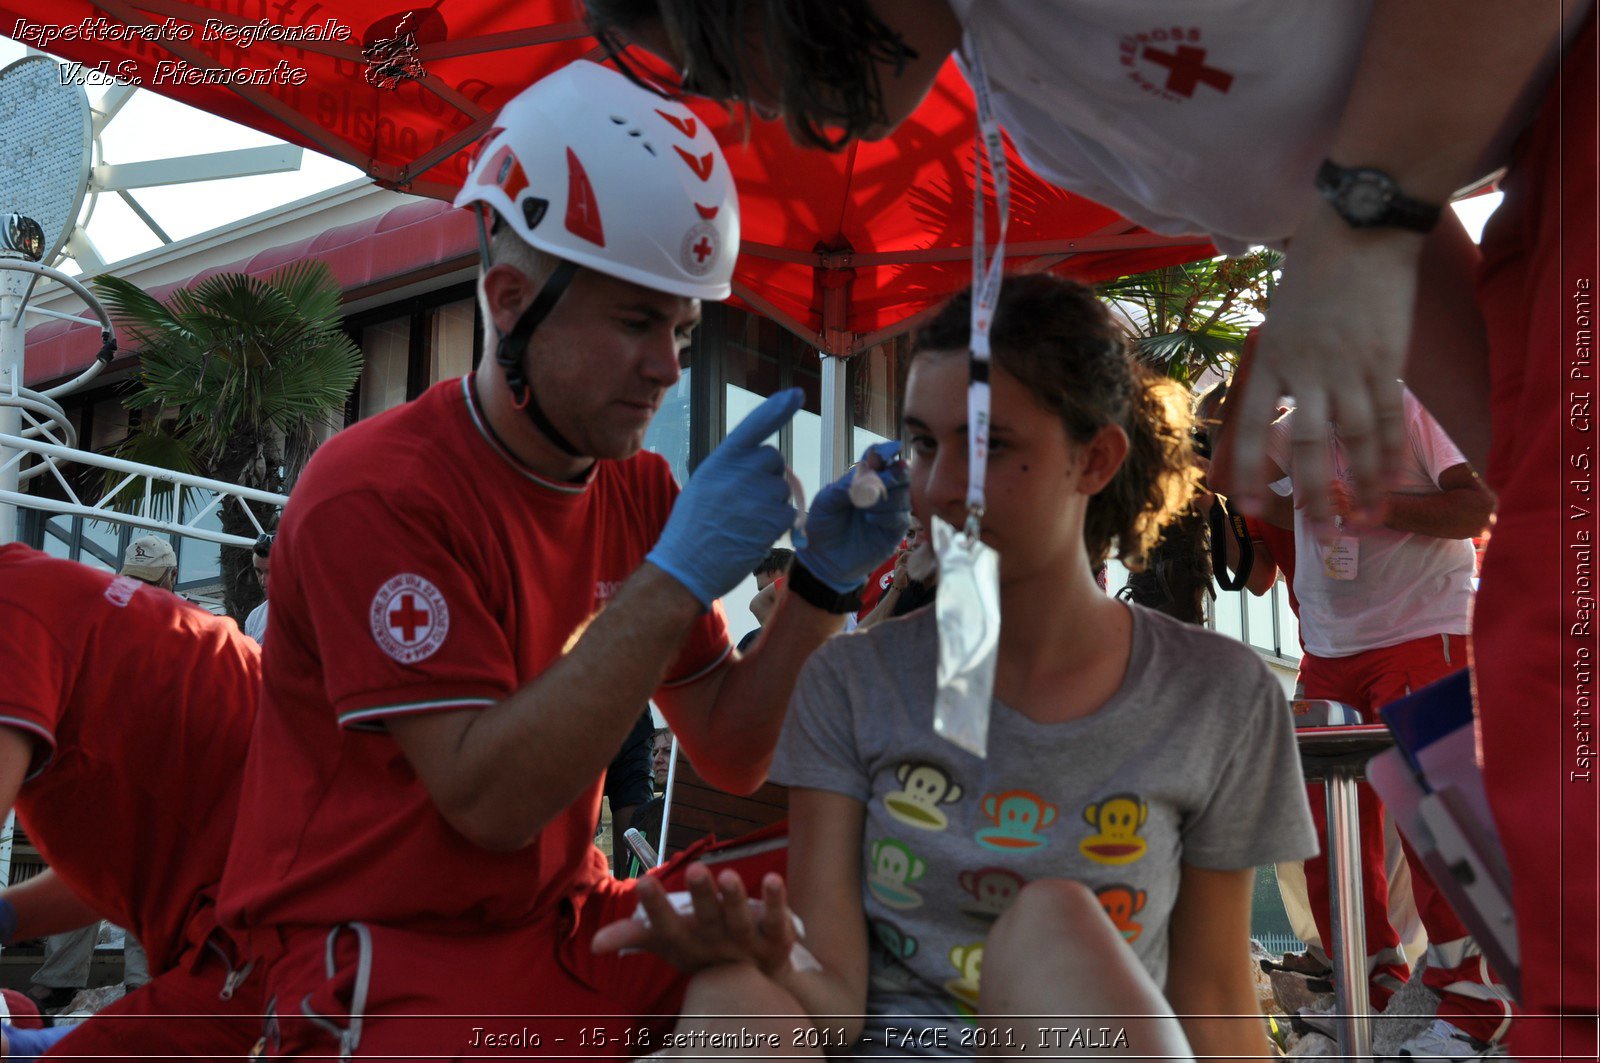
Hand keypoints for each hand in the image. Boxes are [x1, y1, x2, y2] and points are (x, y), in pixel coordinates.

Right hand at [592, 863, 798, 978]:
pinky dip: (776, 901)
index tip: (644, 881)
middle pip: (707, 920)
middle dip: (702, 896)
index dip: (656, 908)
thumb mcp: (670, 944)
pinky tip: (773, 878)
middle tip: (695, 869)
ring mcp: (748, 943)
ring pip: (740, 921)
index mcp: (687, 944)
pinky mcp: (776, 938)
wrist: (757, 985)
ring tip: (727, 874)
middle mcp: (716, 944)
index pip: (667, 927)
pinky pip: (777, 918)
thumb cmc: (703, 952)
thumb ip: (635, 937)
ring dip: (734, 898)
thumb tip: (594, 944)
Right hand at [647, 390, 802, 605]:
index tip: (795, 394)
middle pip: (775, 459)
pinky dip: (778, 526)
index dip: (777, 409)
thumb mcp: (704, 484)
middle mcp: (740, 471)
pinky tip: (755, 536)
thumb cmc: (692, 529)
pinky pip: (789, 513)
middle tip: (746, 502)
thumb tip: (763, 463)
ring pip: (783, 489)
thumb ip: (731, 468)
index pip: (754, 425)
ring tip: (745, 524)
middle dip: (769, 477)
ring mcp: (757, 494)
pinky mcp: (772, 519)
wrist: (684, 566)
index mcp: (720, 460)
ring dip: (772, 505)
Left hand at [796, 441, 911, 591]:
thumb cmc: (822, 526)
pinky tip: (870, 520)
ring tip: (866, 507)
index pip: (881, 461)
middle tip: (876, 483)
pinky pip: (902, 518)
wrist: (822, 559)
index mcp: (864, 480)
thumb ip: (845, 484)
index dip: (883, 456)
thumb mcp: (826, 501)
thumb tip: (867, 470)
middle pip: (900, 474)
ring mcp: (889, 512)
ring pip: (904, 495)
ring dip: (888, 497)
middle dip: (892, 475)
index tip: (877, 460)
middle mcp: (881, 493)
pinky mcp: (893, 532)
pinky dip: (888, 516)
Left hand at [1218, 209, 1422, 521]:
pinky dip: (1389, 453)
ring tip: (1362, 519)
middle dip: (1309, 492)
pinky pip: (1387, 418)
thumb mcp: (1281, 315)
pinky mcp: (1387, 359)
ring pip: (1351, 439)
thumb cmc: (1317, 268)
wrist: (1362, 227)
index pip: (1248, 426)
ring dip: (1358, 484)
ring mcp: (1348, 366)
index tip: (1247, 506)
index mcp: (1269, 358)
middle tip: (1316, 529)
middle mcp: (1305, 369)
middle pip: (1303, 444)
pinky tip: (1391, 482)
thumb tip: (1282, 399)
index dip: (1248, 471)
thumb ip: (1281, 360)